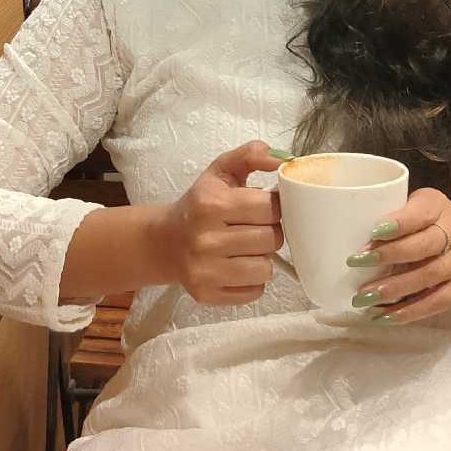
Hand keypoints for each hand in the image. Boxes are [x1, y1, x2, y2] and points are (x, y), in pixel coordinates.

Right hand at [166, 141, 283, 305]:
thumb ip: (252, 155)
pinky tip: (238, 265)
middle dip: (269, 231)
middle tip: (255, 226)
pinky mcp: (207, 295)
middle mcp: (206, 239)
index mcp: (212, 204)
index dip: (274, 206)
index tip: (264, 206)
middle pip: (271, 239)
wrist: (165, 240)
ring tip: (247, 247)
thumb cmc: (201, 203)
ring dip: (262, 257)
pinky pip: (254, 291)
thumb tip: (284, 160)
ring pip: (265, 268)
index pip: (270, 208)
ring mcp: (205, 271)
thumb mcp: (221, 170)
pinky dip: (252, 280)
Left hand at [348, 188, 450, 324]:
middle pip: (423, 246)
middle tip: (357, 262)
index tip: (373, 231)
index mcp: (439, 208)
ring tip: (364, 296)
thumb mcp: (426, 206)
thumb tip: (359, 232)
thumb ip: (400, 214)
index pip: (420, 214)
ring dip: (393, 288)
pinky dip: (407, 312)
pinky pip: (434, 303)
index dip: (398, 223)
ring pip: (427, 277)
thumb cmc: (441, 222)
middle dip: (389, 255)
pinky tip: (382, 316)